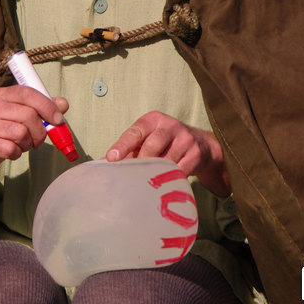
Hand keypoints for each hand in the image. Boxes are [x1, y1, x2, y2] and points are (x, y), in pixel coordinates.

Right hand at [0, 86, 69, 201]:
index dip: (46, 106)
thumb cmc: (2, 133)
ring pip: (21, 133)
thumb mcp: (21, 118)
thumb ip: (42, 109)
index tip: (58, 119)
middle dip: (40, 132)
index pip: (27, 93)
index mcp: (1, 95)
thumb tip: (63, 104)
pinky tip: (11, 152)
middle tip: (39, 141)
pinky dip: (16, 153)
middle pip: (28, 115)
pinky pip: (10, 148)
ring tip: (21, 145)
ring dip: (27, 144)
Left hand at [105, 111, 230, 196]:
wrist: (201, 145)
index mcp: (153, 119)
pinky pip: (179, 171)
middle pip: (152, 145)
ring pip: (166, 161)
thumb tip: (102, 164)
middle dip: (141, 162)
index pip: (136, 131)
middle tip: (133, 175)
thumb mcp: (147, 139)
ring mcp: (185, 139)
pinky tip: (164, 184)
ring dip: (155, 173)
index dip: (122, 145)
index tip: (111, 158)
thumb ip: (128, 150)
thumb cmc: (165, 143)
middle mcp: (170, 125)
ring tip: (147, 182)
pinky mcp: (196, 154)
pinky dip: (169, 179)